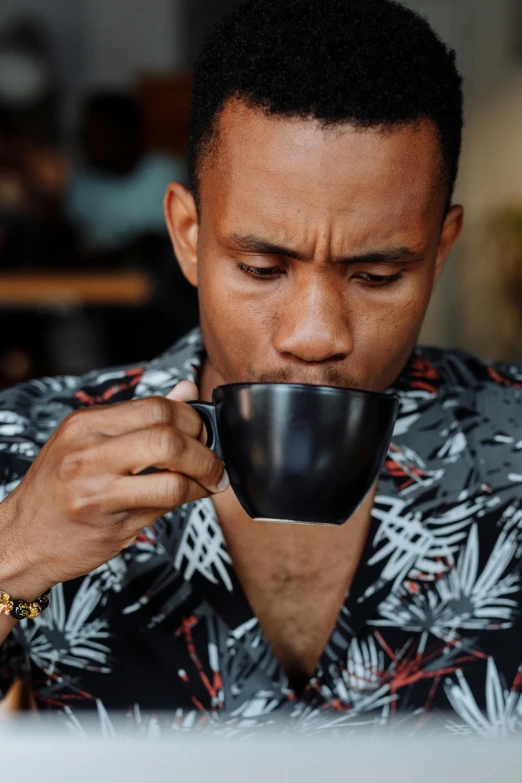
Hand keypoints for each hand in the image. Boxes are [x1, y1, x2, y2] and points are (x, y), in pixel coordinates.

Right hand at [0, 381, 227, 598]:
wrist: (22, 539)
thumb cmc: (59, 489)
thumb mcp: (89, 441)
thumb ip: (140, 417)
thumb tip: (185, 389)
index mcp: (85, 423)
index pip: (156, 406)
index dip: (192, 418)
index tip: (202, 432)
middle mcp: (87, 452)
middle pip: (168, 436)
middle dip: (204, 448)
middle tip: (212, 459)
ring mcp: (96, 489)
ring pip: (173, 473)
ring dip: (204, 476)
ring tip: (210, 480)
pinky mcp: (109, 522)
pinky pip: (166, 504)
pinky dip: (192, 497)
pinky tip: (192, 496)